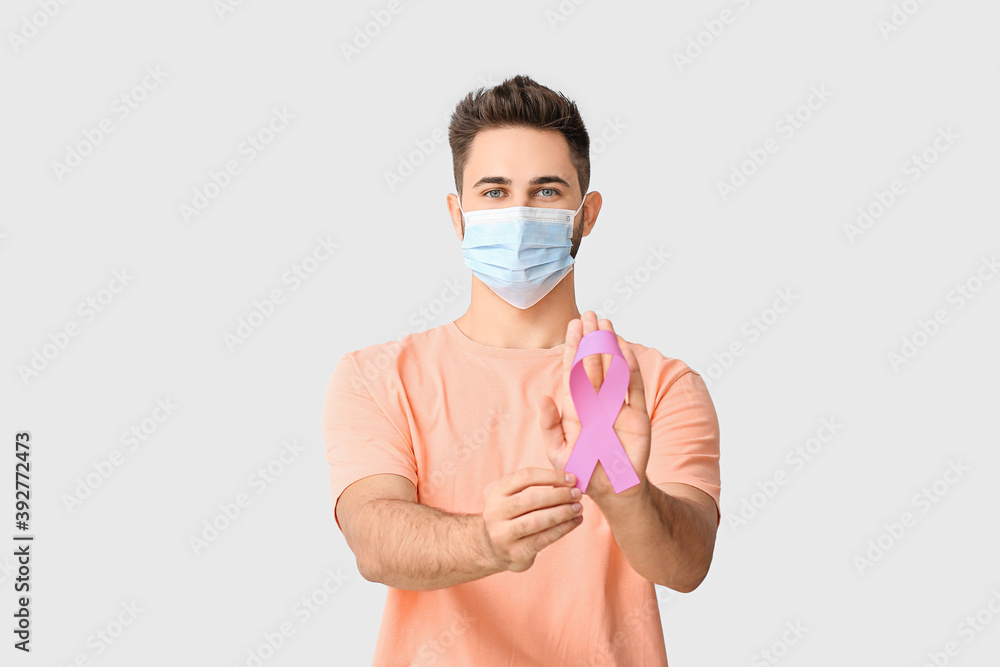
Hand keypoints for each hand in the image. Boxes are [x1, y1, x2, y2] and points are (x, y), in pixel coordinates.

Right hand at [481, 468, 583, 572]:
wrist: (493, 549)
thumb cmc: (512, 516)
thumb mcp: (512, 496)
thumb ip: (533, 486)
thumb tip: (569, 480)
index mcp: (495, 491)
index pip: (525, 476)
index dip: (551, 476)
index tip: (572, 479)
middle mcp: (494, 512)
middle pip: (530, 498)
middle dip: (559, 495)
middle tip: (577, 494)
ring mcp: (502, 534)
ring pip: (537, 520)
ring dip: (562, 512)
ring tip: (578, 508)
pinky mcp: (515, 552)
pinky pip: (543, 539)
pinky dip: (562, 529)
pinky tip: (574, 522)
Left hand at [538, 311, 650, 504]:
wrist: (614, 492)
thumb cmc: (583, 472)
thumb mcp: (559, 452)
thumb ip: (550, 425)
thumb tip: (543, 397)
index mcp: (576, 406)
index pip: (573, 371)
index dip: (572, 348)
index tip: (572, 325)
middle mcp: (596, 401)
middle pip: (593, 363)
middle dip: (590, 339)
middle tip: (589, 314)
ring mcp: (617, 406)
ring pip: (612, 370)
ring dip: (609, 347)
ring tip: (606, 324)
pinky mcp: (636, 416)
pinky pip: (633, 388)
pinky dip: (629, 369)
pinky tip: (625, 350)